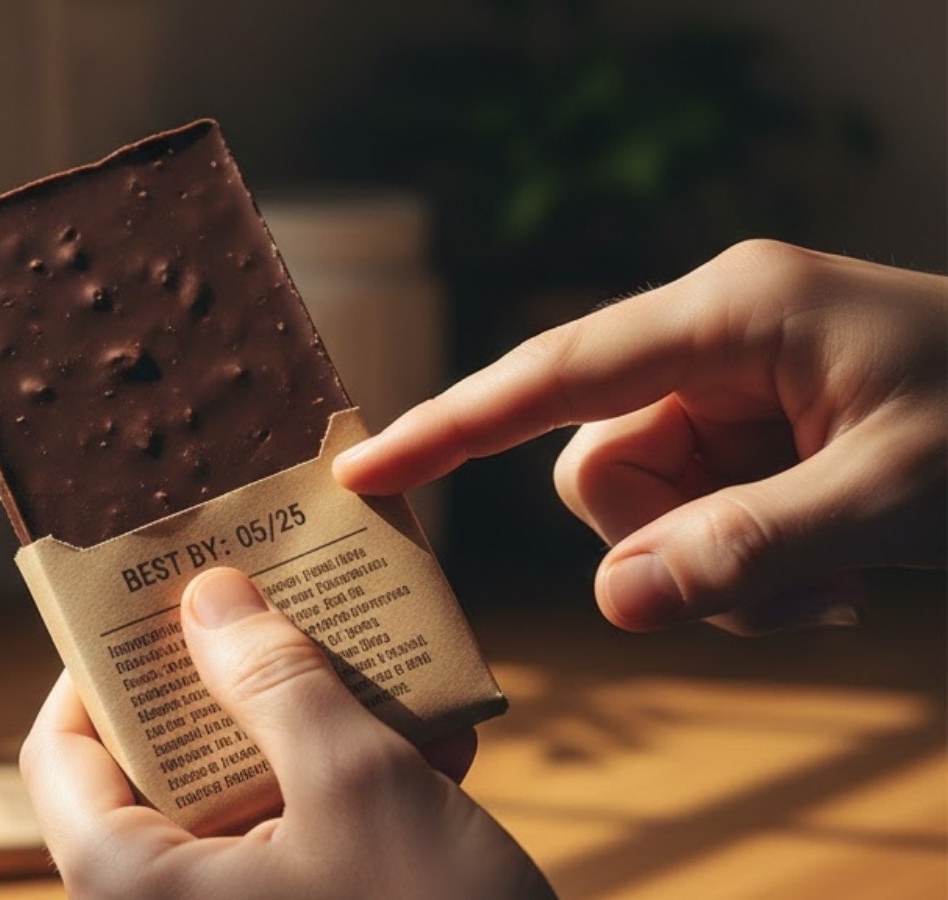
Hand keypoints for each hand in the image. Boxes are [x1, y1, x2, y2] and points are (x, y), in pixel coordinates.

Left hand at [20, 567, 552, 898]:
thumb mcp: (358, 786)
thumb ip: (276, 682)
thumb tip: (208, 597)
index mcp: (136, 887)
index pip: (58, 753)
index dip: (98, 667)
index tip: (157, 606)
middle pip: (155, 769)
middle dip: (228, 686)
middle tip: (276, 613)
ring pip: (236, 803)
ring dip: (303, 731)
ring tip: (370, 664)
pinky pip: (292, 846)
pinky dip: (343, 794)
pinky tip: (429, 746)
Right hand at [335, 240, 946, 634]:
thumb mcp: (896, 496)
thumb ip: (750, 551)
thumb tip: (616, 604)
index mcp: (730, 313)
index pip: (552, 374)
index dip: (449, 426)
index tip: (362, 472)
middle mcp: (709, 338)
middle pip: (594, 463)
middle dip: (664, 547)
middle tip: (779, 592)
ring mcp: (726, 387)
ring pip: (637, 505)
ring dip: (712, 569)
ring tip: (824, 591)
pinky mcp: (747, 432)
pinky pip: (687, 517)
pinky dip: (740, 568)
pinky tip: (831, 579)